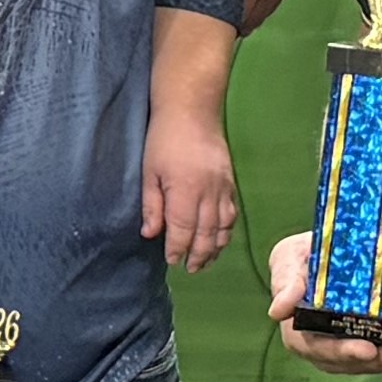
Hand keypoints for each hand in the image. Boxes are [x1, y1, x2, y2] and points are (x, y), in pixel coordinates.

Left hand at [145, 112, 240, 267]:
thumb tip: (151, 234)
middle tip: (190, 269)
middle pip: (206, 233)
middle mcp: (209, 192)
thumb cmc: (163, 140)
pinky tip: (219, 238)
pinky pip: (232, 213)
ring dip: (215, 247)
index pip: (183, 230)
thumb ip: (152, 206)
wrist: (192, 111)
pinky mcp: (231, 182)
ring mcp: (223, 187)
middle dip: (198, 255)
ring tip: (205, 261)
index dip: (178, 249)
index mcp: (186, 191)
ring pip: (223, 226)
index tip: (172, 260)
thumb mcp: (149, 172)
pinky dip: (226, 230)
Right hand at [267, 228, 381, 373]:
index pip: (317, 348)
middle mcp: (333, 344)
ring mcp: (363, 341)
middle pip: (355, 361)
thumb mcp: (289, 257)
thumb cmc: (306, 254)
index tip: (365, 349)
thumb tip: (279, 311)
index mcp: (303, 330)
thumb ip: (286, 280)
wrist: (341, 241)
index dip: (341, 352)